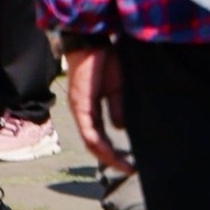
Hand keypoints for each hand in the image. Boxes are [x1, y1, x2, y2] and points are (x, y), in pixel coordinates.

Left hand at [65, 41, 129, 166]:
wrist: (94, 40)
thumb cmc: (105, 59)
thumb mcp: (116, 88)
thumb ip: (118, 108)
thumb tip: (121, 128)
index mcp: (90, 108)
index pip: (99, 136)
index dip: (113, 151)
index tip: (130, 163)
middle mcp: (82, 112)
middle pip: (94, 144)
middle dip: (111, 159)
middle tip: (128, 169)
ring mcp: (80, 110)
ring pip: (90, 142)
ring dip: (107, 156)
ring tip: (123, 166)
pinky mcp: (81, 105)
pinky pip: (89, 131)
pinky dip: (101, 145)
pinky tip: (112, 154)